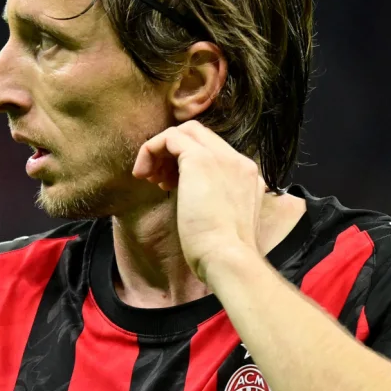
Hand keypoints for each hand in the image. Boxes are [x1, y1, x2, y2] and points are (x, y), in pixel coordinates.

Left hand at [131, 120, 264, 281]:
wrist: (229, 259)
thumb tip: (196, 200)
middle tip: (157, 178)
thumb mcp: (225, 221)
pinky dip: (151, 150)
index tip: (171, 184)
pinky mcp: (200, 159)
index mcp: (247, 176)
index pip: (214, 151)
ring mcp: (221, 158)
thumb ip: (217, 201)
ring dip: (161, 150)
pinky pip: (170, 137)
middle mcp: (238, 161)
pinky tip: (143, 175)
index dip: (187, 161)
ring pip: (186, 131)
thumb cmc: (222, 253)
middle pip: (200, 135)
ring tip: (149, 178)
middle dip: (173, 151)